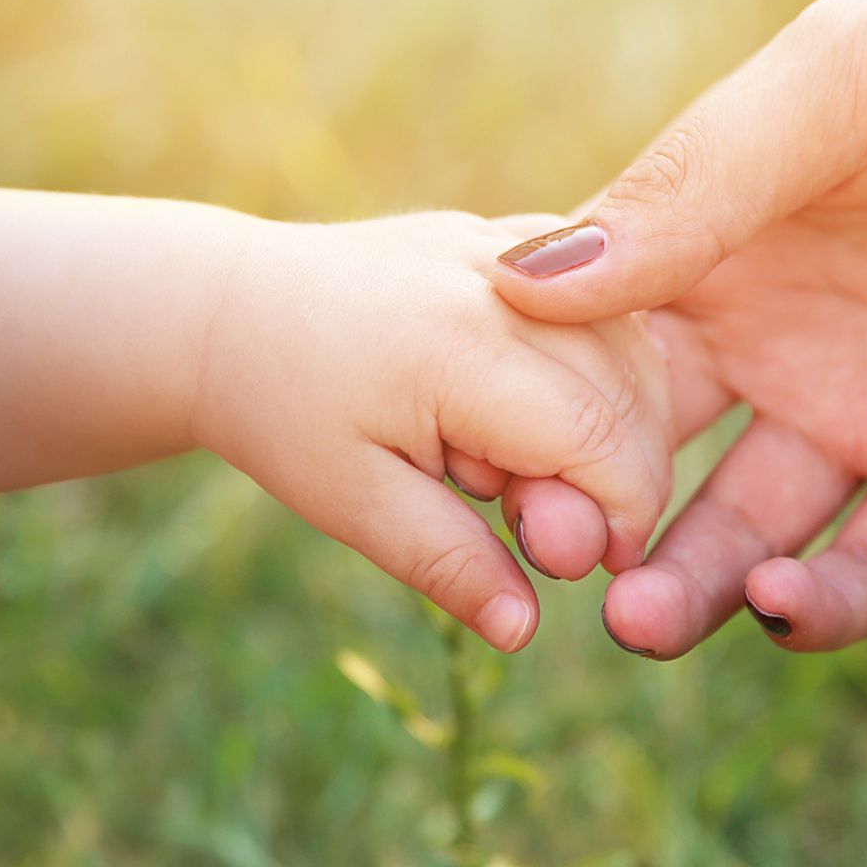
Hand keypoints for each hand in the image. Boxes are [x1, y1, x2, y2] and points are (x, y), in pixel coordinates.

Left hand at [194, 212, 672, 650]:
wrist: (231, 311)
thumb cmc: (284, 413)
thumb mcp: (354, 504)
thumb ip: (446, 562)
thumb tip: (524, 631)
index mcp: (459, 347)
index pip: (603, 439)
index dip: (622, 514)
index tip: (594, 562)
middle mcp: (502, 277)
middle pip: (635, 388)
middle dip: (627, 474)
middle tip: (549, 524)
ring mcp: (512, 244)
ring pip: (635, 339)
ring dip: (624, 418)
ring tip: (529, 463)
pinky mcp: (516, 235)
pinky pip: (607, 302)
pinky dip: (610, 364)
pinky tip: (555, 409)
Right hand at [490, 0, 866, 655]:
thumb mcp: (832, 88)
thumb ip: (689, 193)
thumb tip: (518, 288)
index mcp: (720, 237)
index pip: (590, 348)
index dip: (531, 410)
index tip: (479, 461)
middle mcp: (781, 334)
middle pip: (653, 457)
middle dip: (594, 521)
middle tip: (560, 567)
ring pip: (752, 531)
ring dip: (691, 586)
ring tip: (643, 620)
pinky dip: (830, 600)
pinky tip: (787, 604)